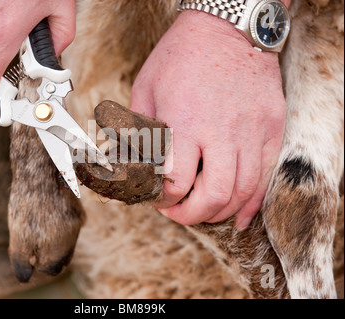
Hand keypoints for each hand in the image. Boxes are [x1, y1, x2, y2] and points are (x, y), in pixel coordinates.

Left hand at [130, 11, 286, 229]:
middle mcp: (219, 131)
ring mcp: (251, 130)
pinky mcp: (270, 127)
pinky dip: (252, 203)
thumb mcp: (146, 88)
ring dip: (220, 212)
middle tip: (178, 212)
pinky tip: (239, 214)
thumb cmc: (181, 55)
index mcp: (183, 122)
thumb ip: (138, 129)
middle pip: (212, 196)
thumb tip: (132, 162)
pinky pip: (266, 175)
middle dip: (190, 215)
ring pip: (242, 191)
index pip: (175, 182)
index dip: (163, 199)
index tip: (157, 197)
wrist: (226, 27)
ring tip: (203, 210)